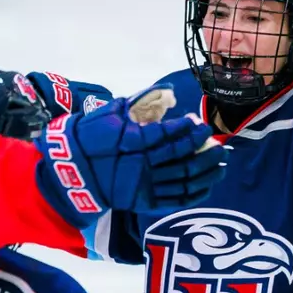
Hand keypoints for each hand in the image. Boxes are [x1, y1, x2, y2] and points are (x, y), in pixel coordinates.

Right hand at [34, 85, 227, 223]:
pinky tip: (209, 184)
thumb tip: (165, 90)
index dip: (186, 129)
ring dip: (206, 170)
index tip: (197, 122)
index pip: (167, 135)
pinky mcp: (145, 202)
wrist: (72, 171)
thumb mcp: (110, 113)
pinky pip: (177, 200)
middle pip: (182, 157)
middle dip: (203, 148)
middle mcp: (142, 165)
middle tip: (216, 140)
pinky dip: (196, 193)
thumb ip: (138, 102)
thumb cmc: (90, 137)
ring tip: (220, 161)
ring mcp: (145, 186)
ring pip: (185, 180)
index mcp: (133, 141)